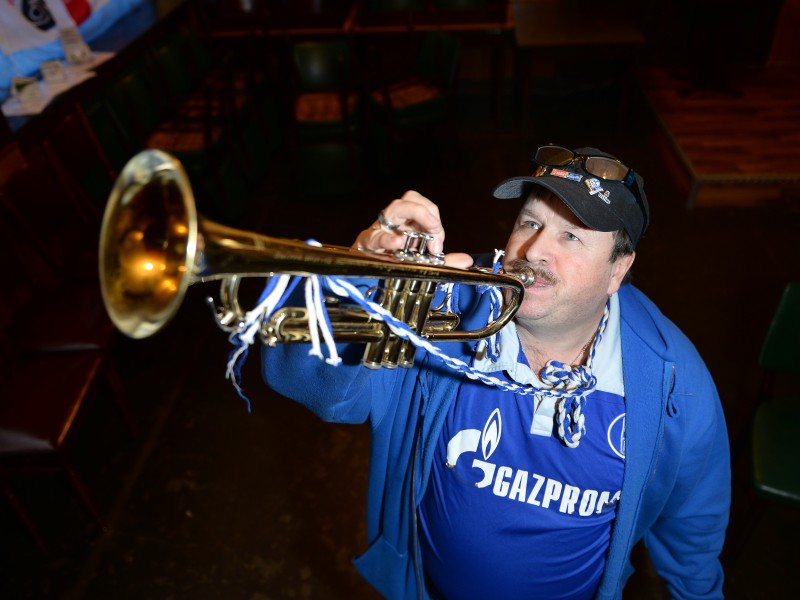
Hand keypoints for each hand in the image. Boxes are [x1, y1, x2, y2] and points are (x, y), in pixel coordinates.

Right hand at [352, 191, 472, 268]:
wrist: (368, 273)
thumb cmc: (396, 261)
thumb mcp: (423, 262)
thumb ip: (445, 262)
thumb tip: (466, 260)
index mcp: (409, 222)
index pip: (425, 206)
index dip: (434, 219)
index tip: (438, 242)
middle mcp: (395, 220)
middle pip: (410, 198)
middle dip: (425, 212)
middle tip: (434, 231)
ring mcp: (380, 228)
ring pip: (394, 209)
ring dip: (411, 216)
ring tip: (421, 233)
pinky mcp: (366, 243)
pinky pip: (374, 236)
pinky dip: (386, 238)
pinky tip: (396, 243)